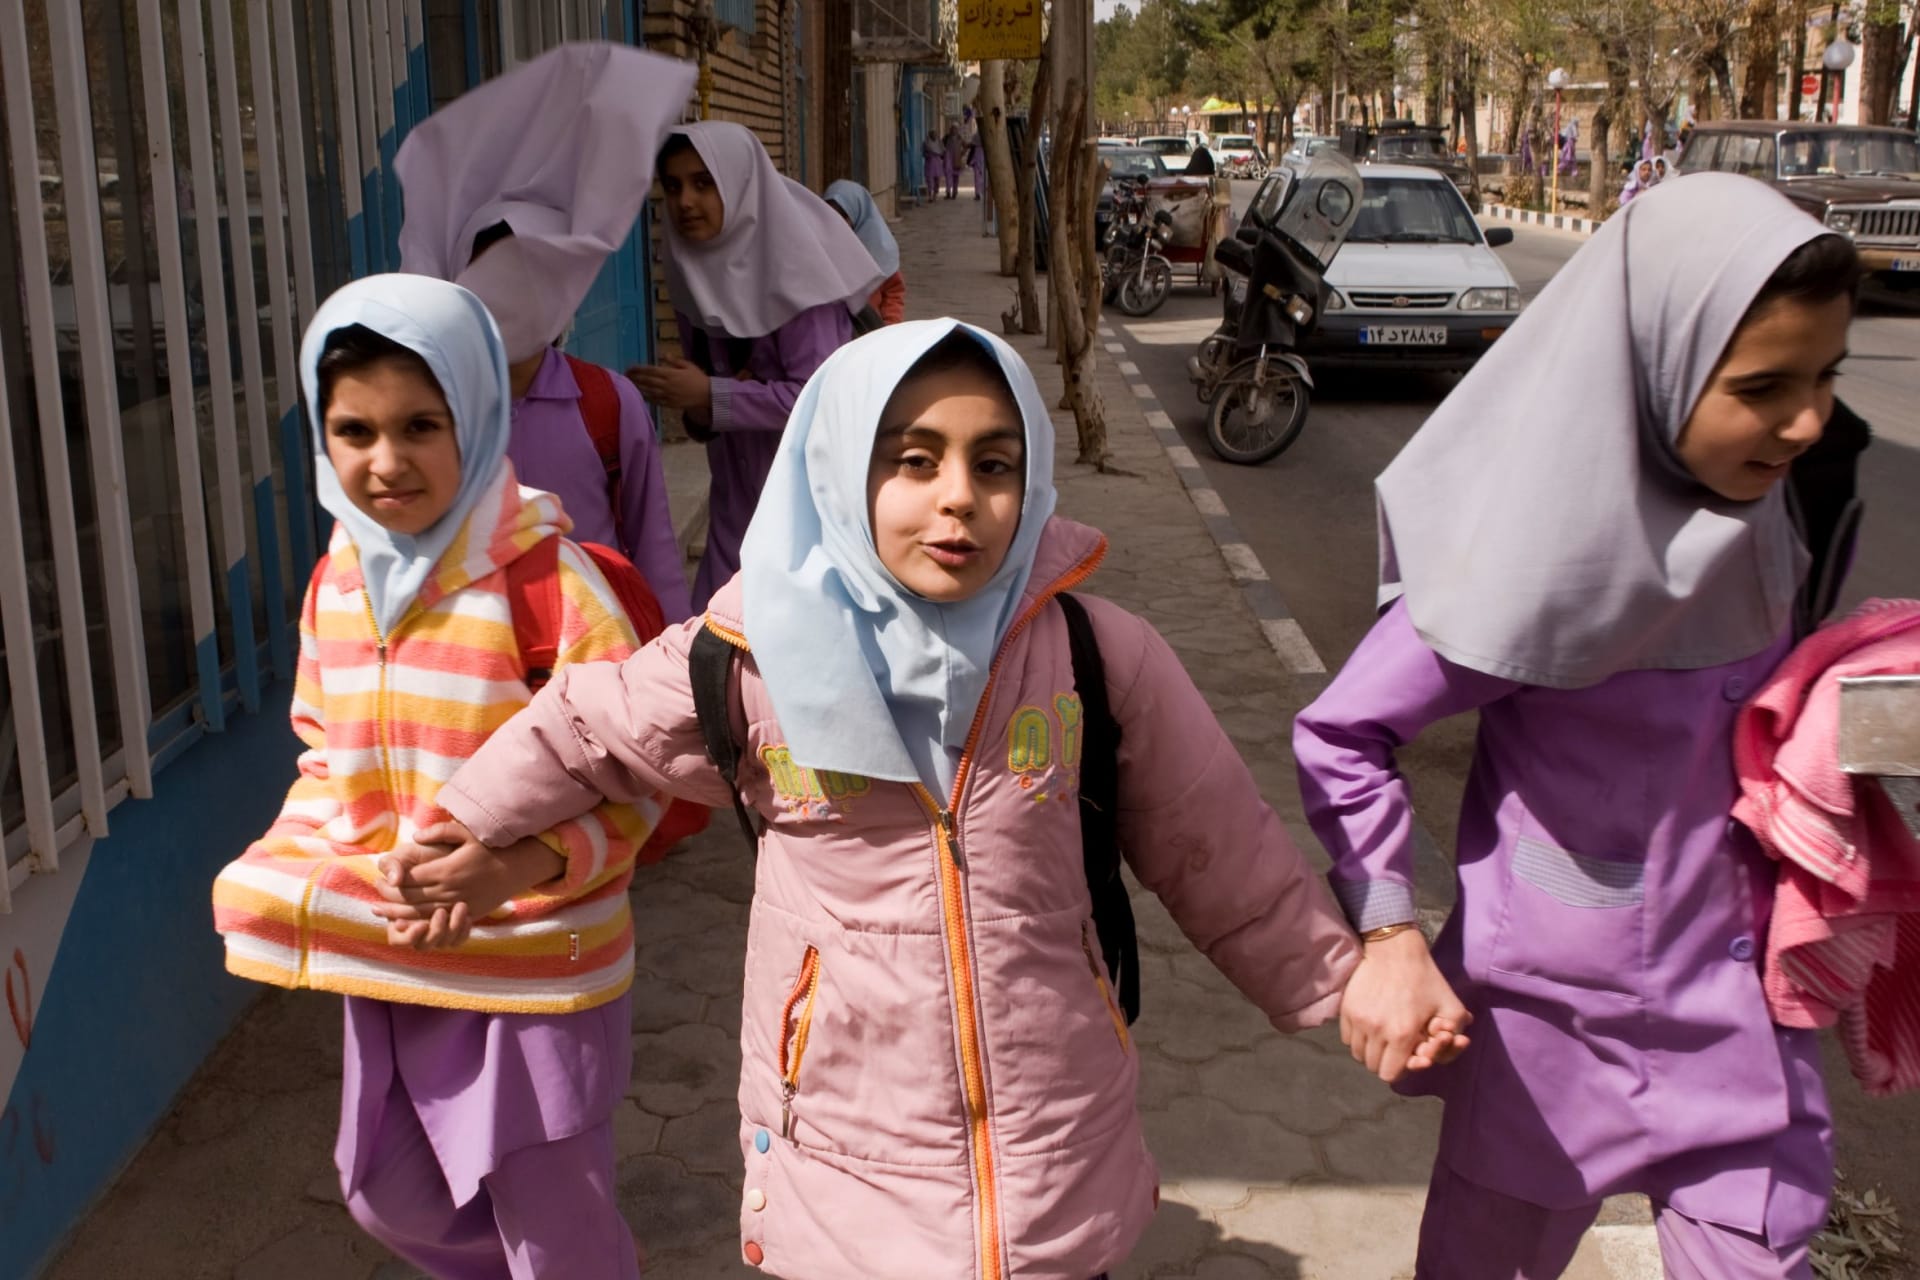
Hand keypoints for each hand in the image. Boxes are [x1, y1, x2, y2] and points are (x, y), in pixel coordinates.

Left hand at [371, 821, 564, 949]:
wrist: (516, 869)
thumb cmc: (490, 848)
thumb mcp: (468, 833)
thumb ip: (440, 832)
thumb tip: (416, 836)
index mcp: (446, 870)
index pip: (410, 879)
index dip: (391, 881)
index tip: (378, 878)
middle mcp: (449, 890)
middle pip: (411, 898)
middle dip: (389, 898)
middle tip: (375, 894)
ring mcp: (457, 904)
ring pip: (420, 913)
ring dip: (397, 914)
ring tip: (380, 912)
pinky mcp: (464, 912)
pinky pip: (436, 920)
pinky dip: (417, 922)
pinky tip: (405, 921)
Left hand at [626, 357, 710, 413]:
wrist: (707, 395)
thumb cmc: (698, 378)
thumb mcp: (688, 366)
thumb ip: (675, 361)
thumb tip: (664, 354)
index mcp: (670, 373)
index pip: (650, 370)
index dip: (638, 369)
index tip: (630, 367)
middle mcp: (666, 384)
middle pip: (646, 381)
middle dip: (634, 378)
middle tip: (625, 376)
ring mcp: (667, 395)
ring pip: (648, 391)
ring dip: (637, 388)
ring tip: (628, 385)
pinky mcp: (669, 404)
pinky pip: (655, 401)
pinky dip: (646, 397)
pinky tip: (640, 395)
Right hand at [1339, 927, 1472, 1083]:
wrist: (1393, 949)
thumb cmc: (1425, 978)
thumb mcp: (1451, 1006)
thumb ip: (1454, 1037)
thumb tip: (1441, 1056)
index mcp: (1402, 1034)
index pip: (1391, 1074)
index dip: (1402, 1069)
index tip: (1409, 1056)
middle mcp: (1375, 1031)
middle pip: (1373, 1066)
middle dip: (1387, 1061)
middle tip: (1397, 1047)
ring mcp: (1357, 1020)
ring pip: (1358, 1054)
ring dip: (1371, 1051)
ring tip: (1383, 1037)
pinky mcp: (1345, 1010)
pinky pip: (1347, 1038)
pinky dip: (1358, 1038)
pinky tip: (1370, 1027)